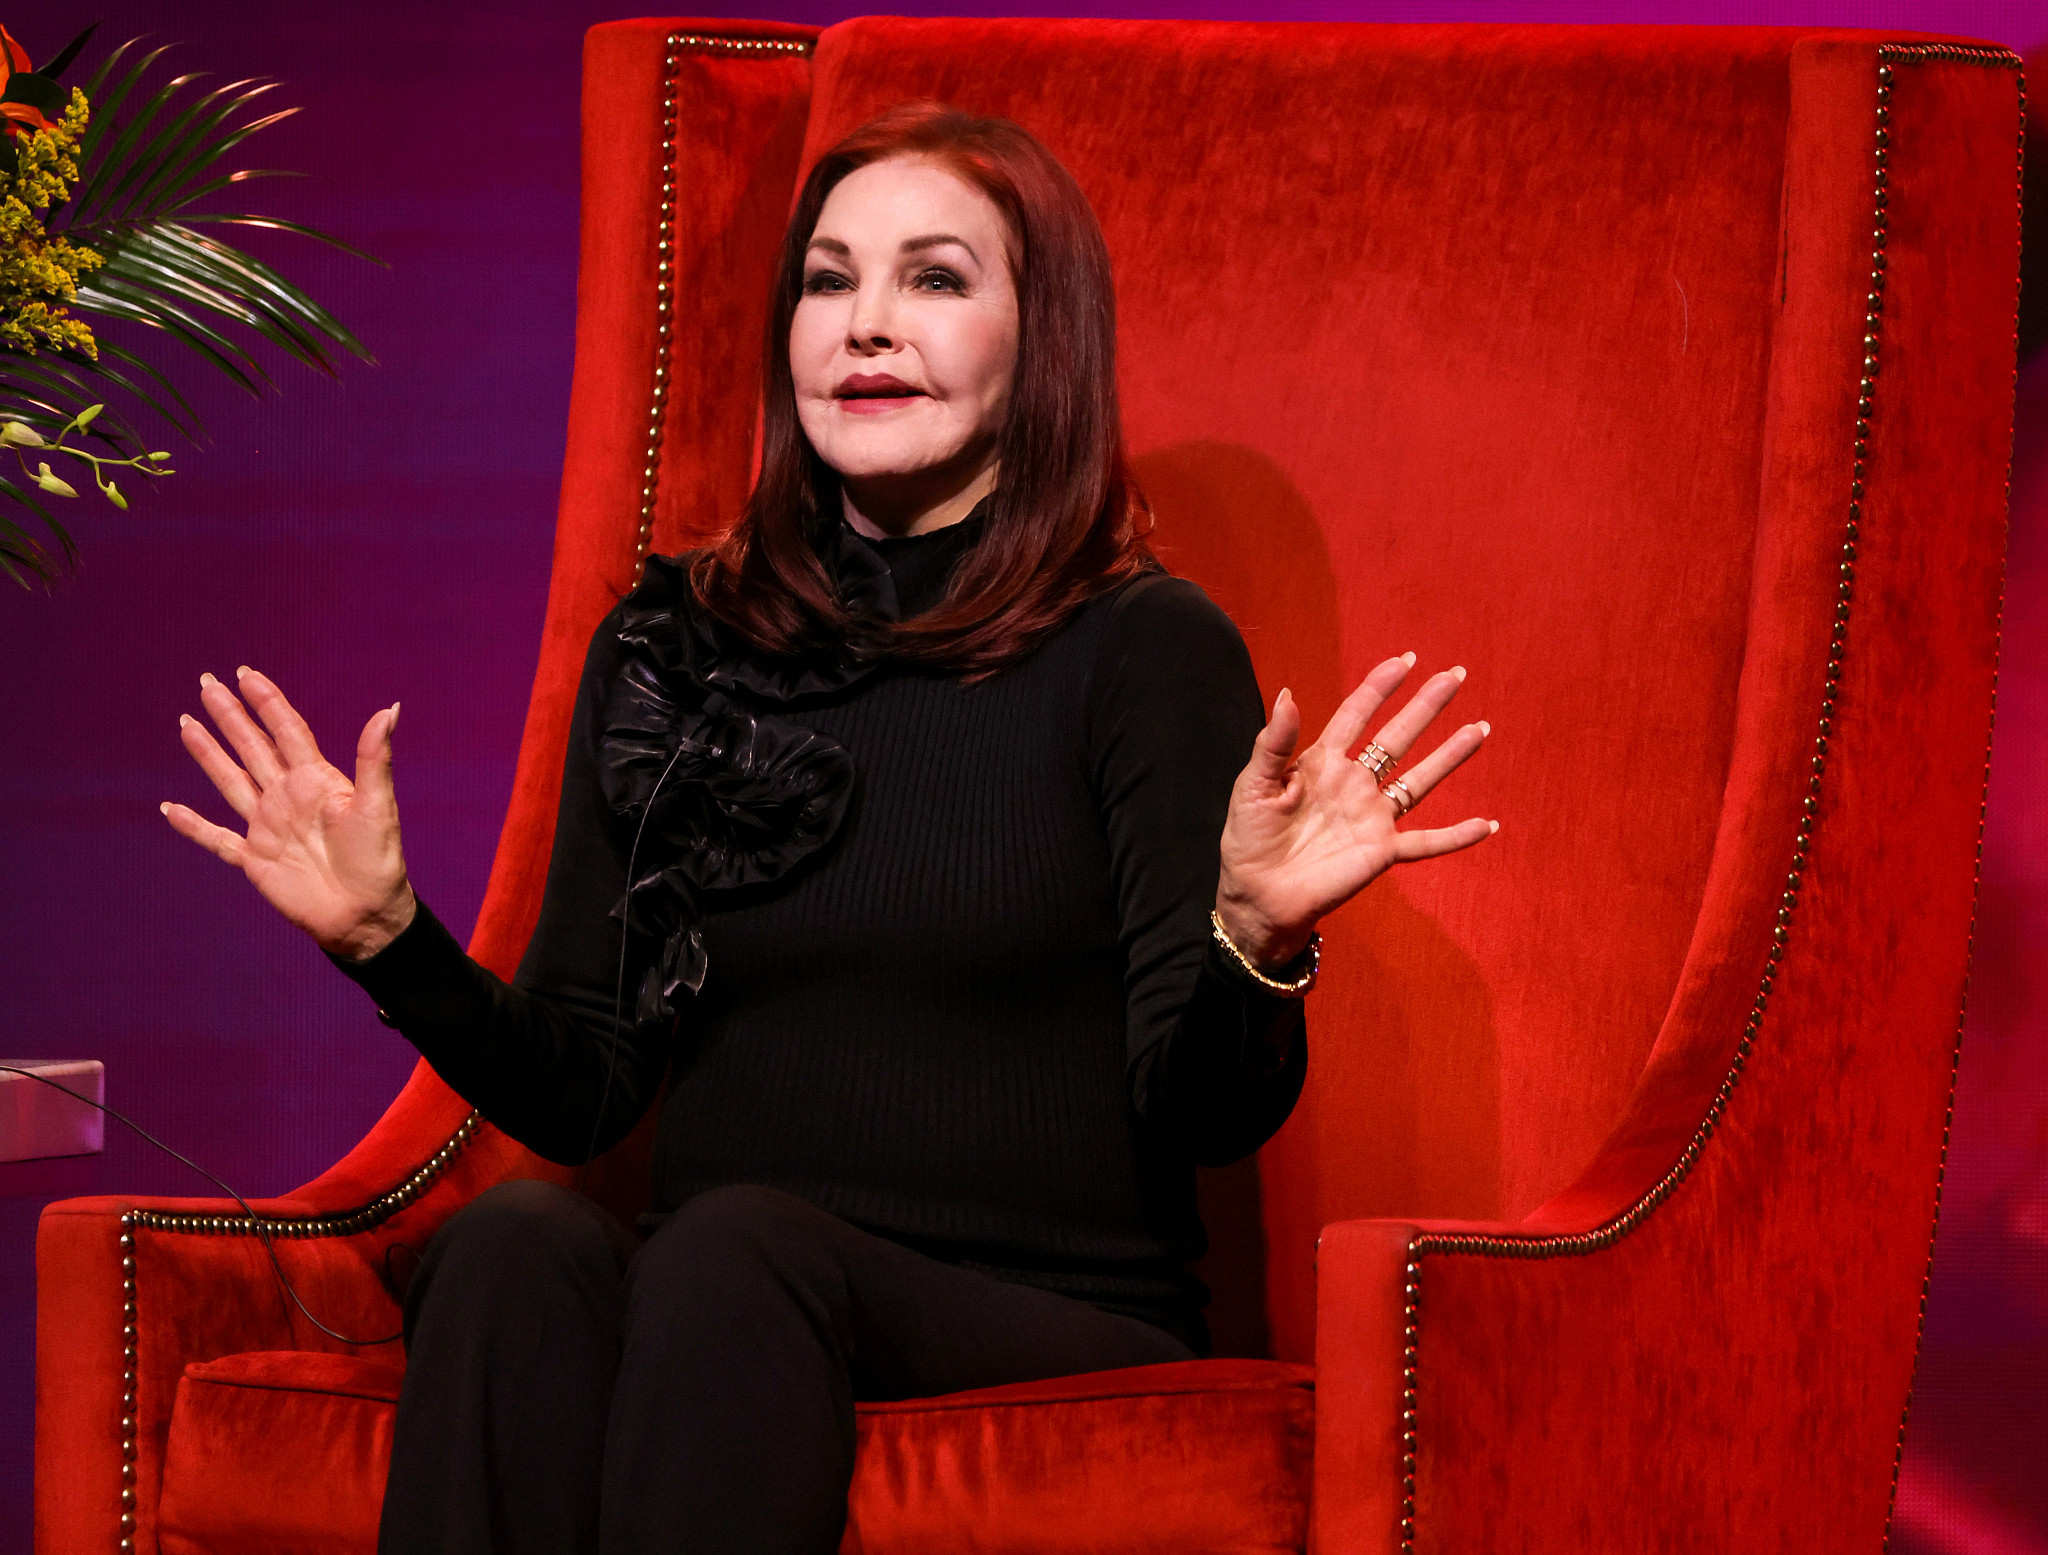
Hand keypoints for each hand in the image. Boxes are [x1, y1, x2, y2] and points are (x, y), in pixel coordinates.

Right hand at [163, 667, 415, 960]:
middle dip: (230, 715)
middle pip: (252, 747)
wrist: (365, 914)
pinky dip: (193, 825)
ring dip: (208, 754)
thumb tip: (389, 709)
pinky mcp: (255, 860)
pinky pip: (216, 839)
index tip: (246, 674)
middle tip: (206, 682)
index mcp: (316, 780)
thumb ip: (375, 758)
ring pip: (230, 781)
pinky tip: (170, 808)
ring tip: (186, 724)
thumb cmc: (379, 860)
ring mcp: (268, 827)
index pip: (286, 731)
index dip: (267, 702)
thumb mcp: (377, 805)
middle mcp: (288, 797)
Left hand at [1215, 653, 1495, 967]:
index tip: (1405, 661)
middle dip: (1426, 706)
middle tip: (1455, 676)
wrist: (1256, 893)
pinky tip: (1487, 825)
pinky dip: (1456, 837)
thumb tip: (1288, 695)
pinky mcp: (1381, 851)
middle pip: (1398, 737)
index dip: (1380, 687)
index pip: (1357, 714)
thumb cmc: (1249, 838)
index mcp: (1322, 762)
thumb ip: (1274, 743)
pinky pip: (1426, 843)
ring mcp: (1371, 817)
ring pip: (1420, 780)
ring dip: (1450, 756)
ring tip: (1479, 729)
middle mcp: (1354, 784)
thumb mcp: (1254, 785)